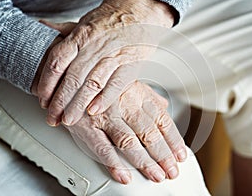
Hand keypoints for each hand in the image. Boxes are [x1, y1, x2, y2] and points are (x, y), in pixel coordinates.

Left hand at [36, 0, 174, 126]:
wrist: (139, 12)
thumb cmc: (111, 20)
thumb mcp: (85, 22)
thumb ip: (65, 30)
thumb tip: (44, 26)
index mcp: (80, 37)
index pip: (57, 62)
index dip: (47, 83)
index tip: (42, 99)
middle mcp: (94, 48)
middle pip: (72, 78)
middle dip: (60, 101)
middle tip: (52, 118)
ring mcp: (112, 57)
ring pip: (91, 84)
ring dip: (78, 104)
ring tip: (69, 120)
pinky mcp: (129, 66)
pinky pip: (115, 84)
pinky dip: (104, 99)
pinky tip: (94, 111)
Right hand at [66, 81, 186, 183]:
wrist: (70, 76)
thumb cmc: (101, 82)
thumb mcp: (127, 82)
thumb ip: (147, 95)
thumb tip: (164, 105)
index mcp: (137, 94)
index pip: (161, 119)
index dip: (173, 139)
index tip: (181, 154)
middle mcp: (124, 105)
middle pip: (149, 133)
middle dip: (163, 154)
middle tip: (172, 171)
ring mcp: (105, 116)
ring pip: (129, 142)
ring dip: (144, 161)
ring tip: (156, 175)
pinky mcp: (86, 126)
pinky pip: (102, 147)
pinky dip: (114, 163)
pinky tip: (125, 175)